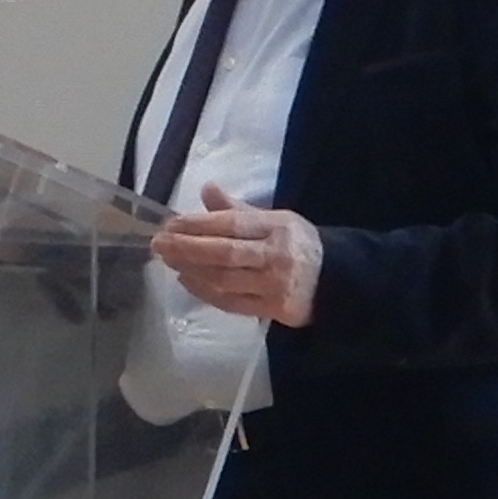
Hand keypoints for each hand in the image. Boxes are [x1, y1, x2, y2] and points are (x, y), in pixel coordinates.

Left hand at [153, 186, 321, 327]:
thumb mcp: (275, 219)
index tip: (170, 223)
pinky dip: (204, 292)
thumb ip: (237, 209)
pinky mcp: (272, 309)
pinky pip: (230, 302)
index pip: (233, 224)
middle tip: (158, 243)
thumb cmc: (297, 244)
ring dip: (191, 270)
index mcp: (278, 227)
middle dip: (186, 248)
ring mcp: (274, 286)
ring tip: (168, 260)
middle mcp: (277, 256)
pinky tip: (186, 280)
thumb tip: (206, 189)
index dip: (198, 224)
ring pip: (223, 280)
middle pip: (224, 254)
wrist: (338, 280)